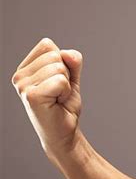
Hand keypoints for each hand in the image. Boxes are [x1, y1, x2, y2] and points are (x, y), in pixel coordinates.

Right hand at [11, 37, 83, 156]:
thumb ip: (72, 61)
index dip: (63, 63)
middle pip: (55, 55)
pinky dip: (66, 92)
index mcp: (25, 68)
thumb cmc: (64, 106)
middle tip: (59, 93)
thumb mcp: (71, 77)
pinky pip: (61, 81)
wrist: (65, 133)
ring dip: (66, 85)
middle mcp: (20, 76)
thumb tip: (67, 54)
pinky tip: (57, 103)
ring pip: (59, 68)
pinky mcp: (32, 96)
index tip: (58, 82)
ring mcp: (23, 86)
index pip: (48, 45)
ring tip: (58, 99)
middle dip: (65, 74)